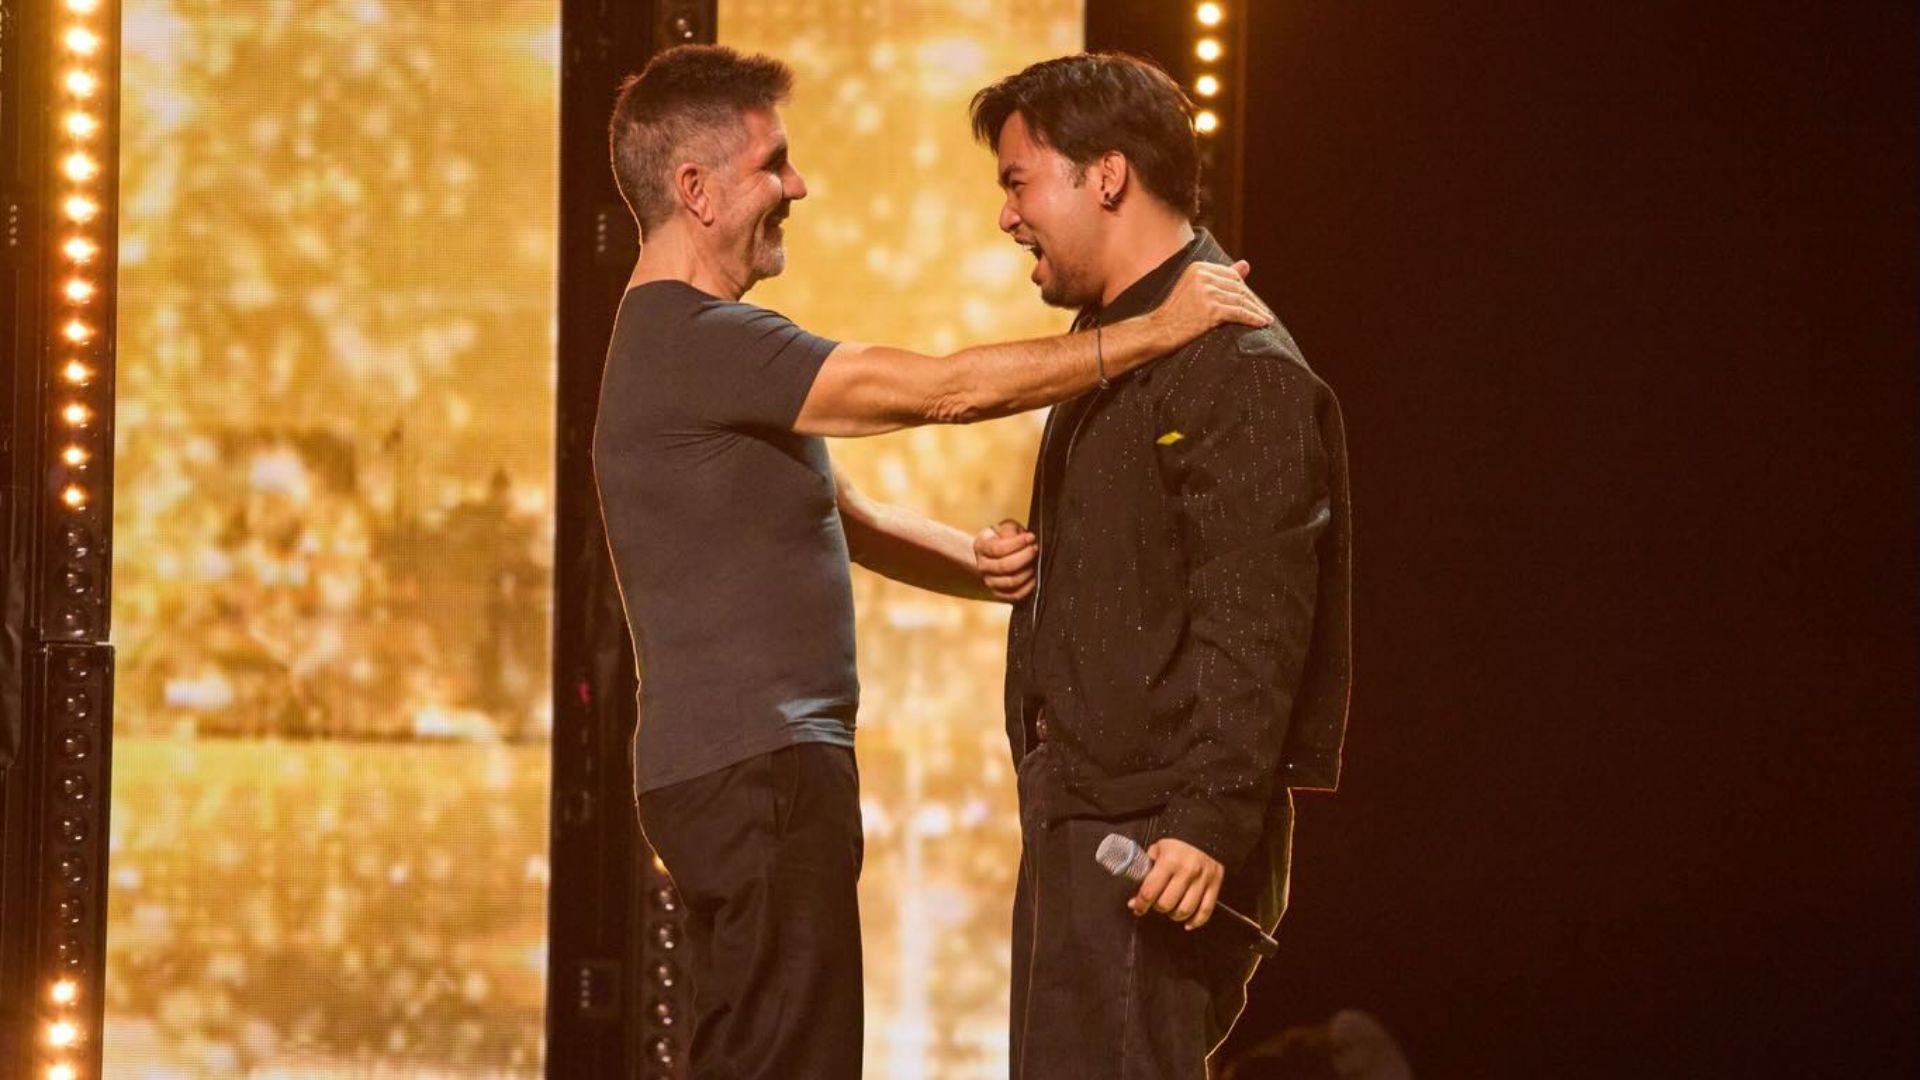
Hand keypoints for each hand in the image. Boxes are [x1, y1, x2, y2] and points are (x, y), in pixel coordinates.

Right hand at [974, 519, 1036, 601]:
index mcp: (981, 547)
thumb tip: (1023, 539)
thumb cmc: (1004, 538)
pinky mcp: (999, 594)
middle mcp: (982, 566)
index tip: (1031, 537)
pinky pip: (1015, 595)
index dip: (1016, 544)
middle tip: (1035, 549)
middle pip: (1004, 566)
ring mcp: (990, 582)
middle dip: (1024, 557)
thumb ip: (1011, 530)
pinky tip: (1034, 577)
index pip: (997, 549)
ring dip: (1027, 572)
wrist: (996, 554)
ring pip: (1011, 582)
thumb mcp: (1006, 527)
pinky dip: (1028, 587)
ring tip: (1035, 562)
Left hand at [1128, 837, 1225, 928]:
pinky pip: (1205, 911)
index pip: (1150, 892)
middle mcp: (1187, 871)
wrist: (1205, 835)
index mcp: (1170, 861)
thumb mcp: (1158, 850)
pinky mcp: (1215, 885)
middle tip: (1156, 903)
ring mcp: (1202, 879)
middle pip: (1167, 904)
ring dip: (1174, 915)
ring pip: (1185, 911)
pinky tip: (1187, 922)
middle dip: (1157, 907)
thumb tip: (1135, 899)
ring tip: (1170, 909)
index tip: (1137, 907)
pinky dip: (1195, 921)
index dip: (1140, 904)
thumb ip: (1146, 871)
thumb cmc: (1177, 845)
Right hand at [1155, 261, 1270, 347]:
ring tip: (1265, 318)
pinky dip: (1253, 318)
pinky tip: (1262, 323)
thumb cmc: (1176, 312)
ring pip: (1241, 300)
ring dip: (1256, 311)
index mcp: (1199, 267)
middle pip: (1238, 287)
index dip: (1244, 289)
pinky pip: (1240, 313)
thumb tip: (1246, 264)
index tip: (1253, 300)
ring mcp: (1207, 292)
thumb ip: (1220, 276)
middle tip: (1263, 311)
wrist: (1159, 330)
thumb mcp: (1195, 287)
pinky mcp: (1211, 309)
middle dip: (1252, 300)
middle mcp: (1203, 276)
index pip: (1231, 275)